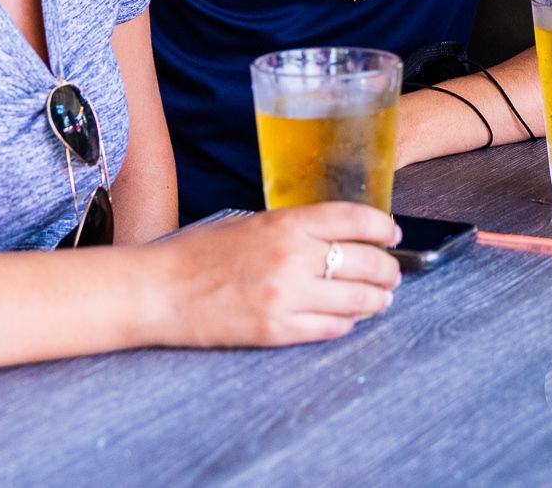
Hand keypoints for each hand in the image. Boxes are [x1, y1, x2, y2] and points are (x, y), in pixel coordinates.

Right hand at [148, 203, 400, 346]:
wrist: (157, 290)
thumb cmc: (198, 254)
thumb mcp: (251, 225)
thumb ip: (294, 230)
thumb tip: (336, 239)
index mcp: (286, 224)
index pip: (354, 219)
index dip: (382, 227)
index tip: (392, 234)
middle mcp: (293, 258)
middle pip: (364, 262)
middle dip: (388, 270)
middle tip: (393, 274)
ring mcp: (286, 297)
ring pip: (356, 301)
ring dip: (376, 300)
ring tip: (381, 300)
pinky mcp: (276, 331)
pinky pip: (330, 328)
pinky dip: (346, 324)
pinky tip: (348, 319)